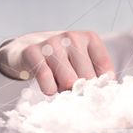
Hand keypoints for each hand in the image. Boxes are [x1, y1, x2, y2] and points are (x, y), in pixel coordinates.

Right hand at [0, 31, 114, 94]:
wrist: (26, 49)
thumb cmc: (61, 60)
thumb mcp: (82, 62)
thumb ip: (95, 75)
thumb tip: (103, 95)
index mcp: (90, 38)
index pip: (105, 71)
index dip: (100, 88)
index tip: (92, 92)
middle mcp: (72, 38)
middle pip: (86, 79)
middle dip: (79, 90)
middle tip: (70, 87)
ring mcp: (52, 43)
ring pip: (68, 82)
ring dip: (63, 90)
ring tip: (58, 83)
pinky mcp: (33, 52)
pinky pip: (47, 81)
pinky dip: (49, 90)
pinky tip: (48, 86)